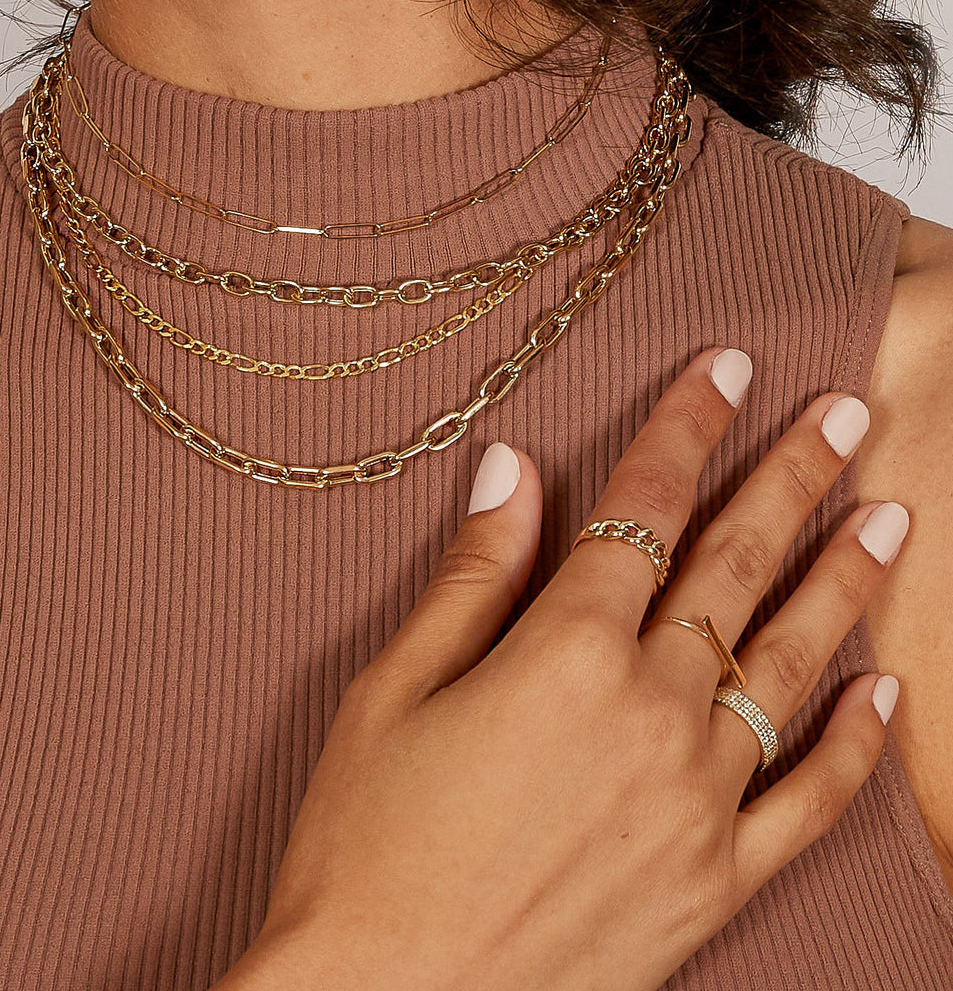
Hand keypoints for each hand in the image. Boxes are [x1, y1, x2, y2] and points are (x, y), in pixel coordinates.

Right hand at [217, 346, 907, 990]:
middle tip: (847, 413)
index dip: (683, 429)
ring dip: (843, 584)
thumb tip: (512, 471)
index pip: (640, 512)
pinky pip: (809, 803)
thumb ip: (471, 575)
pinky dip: (854, 744)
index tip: (724, 371)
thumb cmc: (367, 844)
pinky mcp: (712, 885)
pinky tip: (886, 689)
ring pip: (790, 668)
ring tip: (888, 519)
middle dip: (791, 478)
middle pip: (734, 570)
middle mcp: (647, 716)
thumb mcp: (392, 690)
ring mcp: (694, 804)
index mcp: (561, 655)